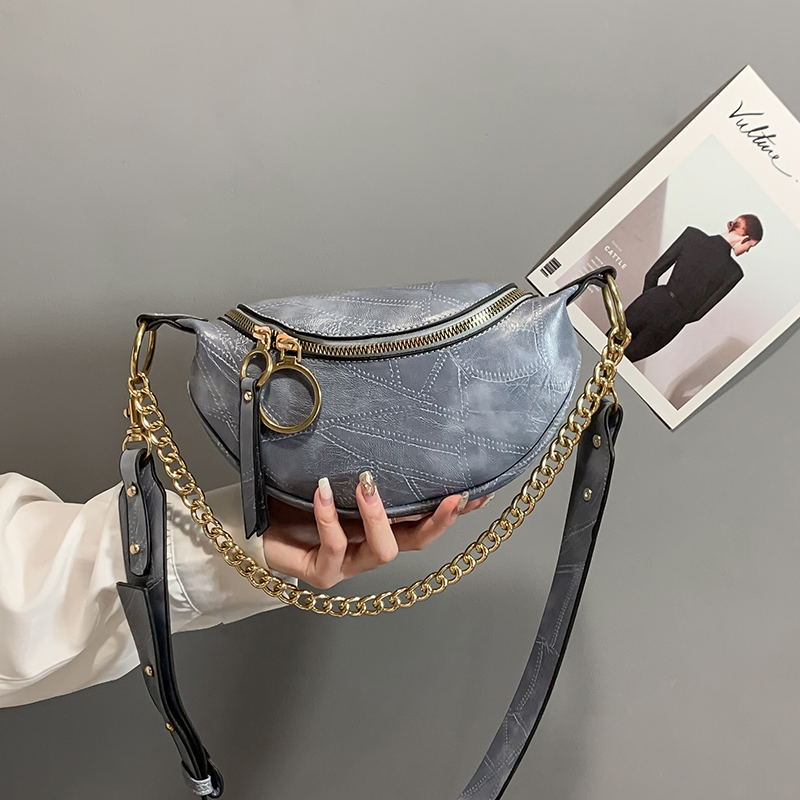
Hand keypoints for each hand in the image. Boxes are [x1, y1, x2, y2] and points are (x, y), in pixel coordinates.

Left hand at [260, 472, 493, 589]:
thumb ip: (359, 466)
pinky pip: (334, 546)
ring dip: (380, 515)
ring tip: (367, 483)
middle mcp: (369, 548)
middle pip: (416, 543)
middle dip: (437, 521)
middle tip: (450, 497)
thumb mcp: (334, 478)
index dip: (451, 512)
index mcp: (378, 528)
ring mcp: (348, 565)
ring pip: (383, 550)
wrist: (255, 530)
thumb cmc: (295, 502)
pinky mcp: (322, 573)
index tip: (478, 493)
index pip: (423, 522)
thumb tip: (383, 425)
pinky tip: (322, 489)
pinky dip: (330, 515)